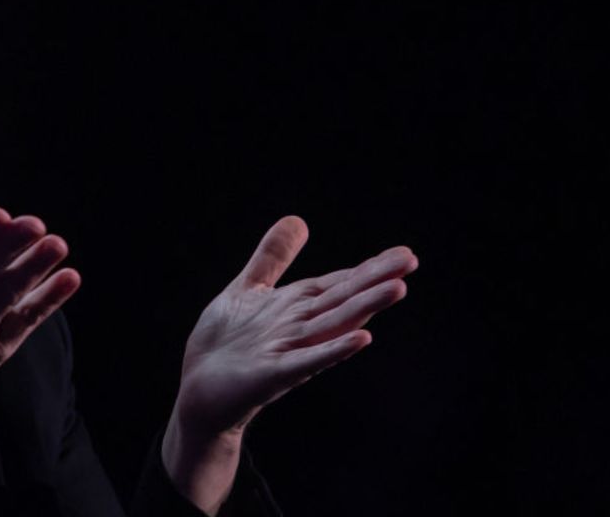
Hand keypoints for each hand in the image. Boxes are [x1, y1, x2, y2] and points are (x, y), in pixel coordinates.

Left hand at [163, 216, 416, 510]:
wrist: (198, 390)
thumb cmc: (225, 342)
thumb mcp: (248, 288)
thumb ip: (273, 257)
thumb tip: (297, 219)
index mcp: (296, 306)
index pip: (338, 283)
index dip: (368, 268)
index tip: (404, 254)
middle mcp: (299, 327)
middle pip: (342, 299)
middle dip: (375, 280)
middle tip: (411, 261)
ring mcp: (289, 350)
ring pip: (332, 325)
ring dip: (364, 308)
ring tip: (397, 288)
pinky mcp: (273, 374)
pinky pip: (307, 361)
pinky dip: (332, 350)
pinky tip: (361, 340)